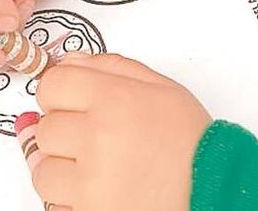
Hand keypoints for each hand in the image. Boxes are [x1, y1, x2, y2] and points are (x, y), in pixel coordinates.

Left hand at [30, 54, 211, 210]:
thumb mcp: (163, 89)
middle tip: (97, 139)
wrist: (214, 191)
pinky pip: (55, 202)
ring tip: (99, 168)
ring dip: (64, 169)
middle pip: (46, 128)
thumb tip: (70, 62)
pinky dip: (72, 197)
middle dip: (65, 132)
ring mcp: (90, 181)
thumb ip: (113, 68)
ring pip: (43, 170)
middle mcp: (98, 137)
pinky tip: (101, 189)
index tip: (71, 102)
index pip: (52, 85)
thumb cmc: (193, 143)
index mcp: (115, 99)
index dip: (59, 93)